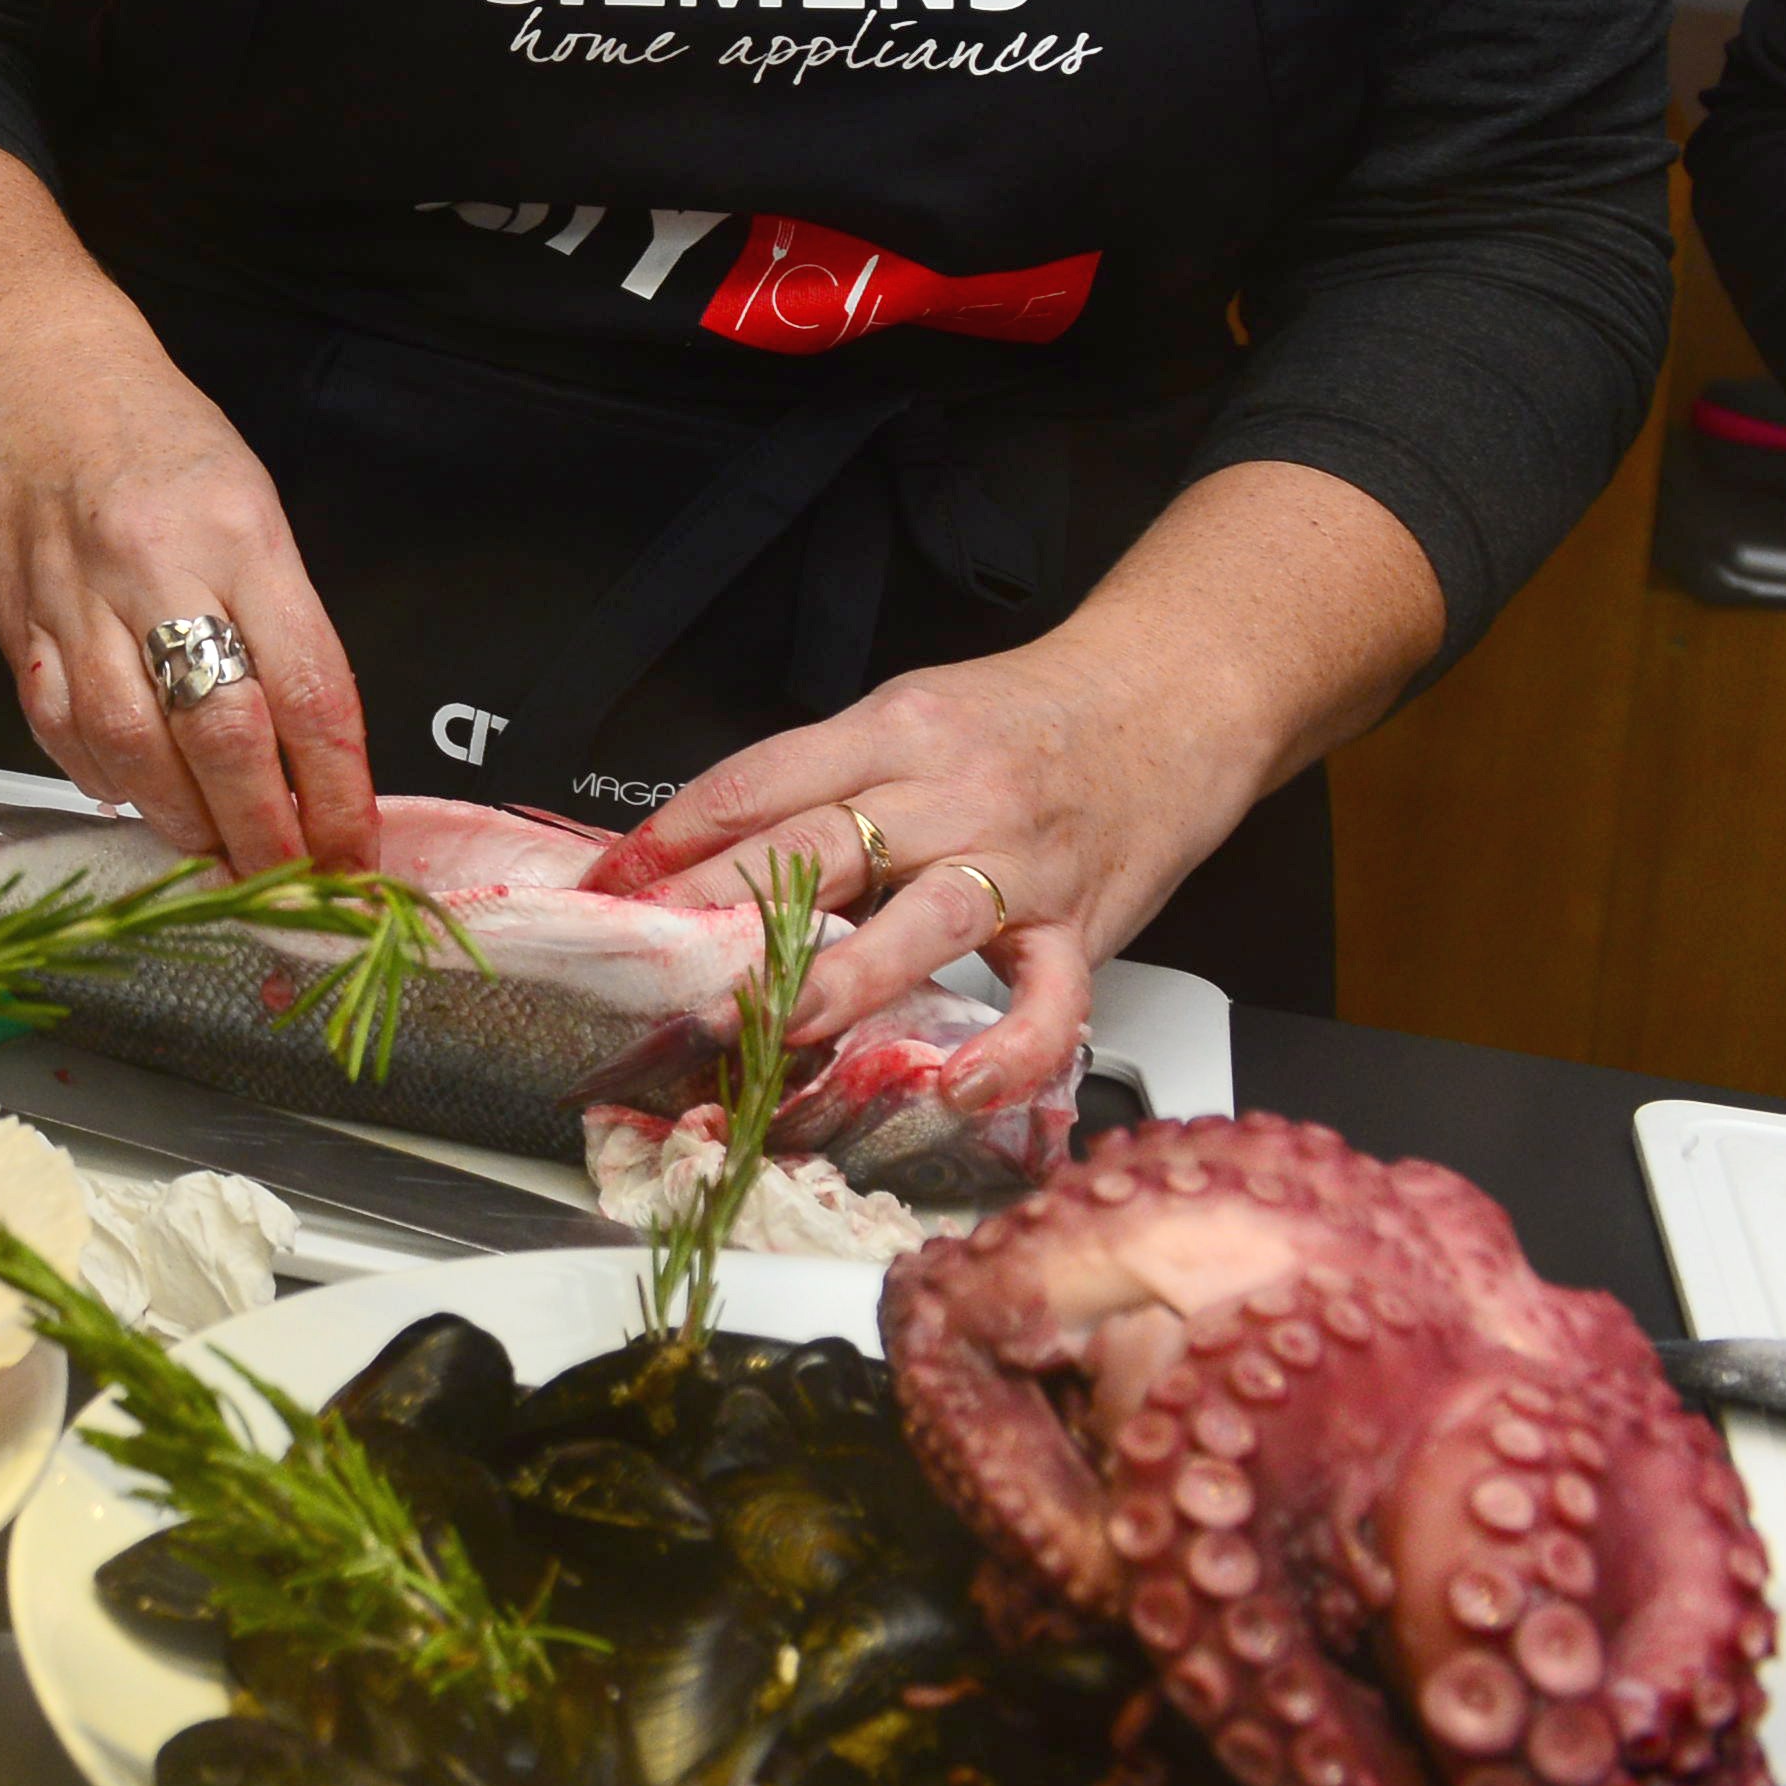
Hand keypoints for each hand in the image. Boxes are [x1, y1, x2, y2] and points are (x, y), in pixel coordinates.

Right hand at [0, 305, 373, 872]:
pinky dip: (103, 780)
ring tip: (214, 851)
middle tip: (290, 882)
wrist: (31, 377)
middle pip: (220, 733)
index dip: (338, 792)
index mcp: (239, 534)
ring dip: (182, 821)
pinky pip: (59, 729)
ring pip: (133, 747)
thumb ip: (280, 625)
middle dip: (263, 833)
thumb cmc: (158, 440)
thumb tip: (314, 760)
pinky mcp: (16, 621)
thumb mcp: (251, 507)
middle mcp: (155, 566)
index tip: (354, 854)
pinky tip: (134, 794)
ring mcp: (75, 598)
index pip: (308, 689)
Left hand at [612, 630, 1268, 1117]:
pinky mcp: (1084, 926)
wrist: (1171, 698)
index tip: (614, 886)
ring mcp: (1022, 863)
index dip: (677, 836)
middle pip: (824, 845)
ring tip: (769, 1025)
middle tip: (657, 967)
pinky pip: (1049, 1001)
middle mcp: (955, 792)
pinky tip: (956, 1087)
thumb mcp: (912, 714)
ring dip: (839, 978)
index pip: (763, 781)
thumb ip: (826, 777)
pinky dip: (1006, 1050)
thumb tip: (715, 844)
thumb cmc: (1030, 717)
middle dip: (729, 907)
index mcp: (896, 730)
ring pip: (922, 920)